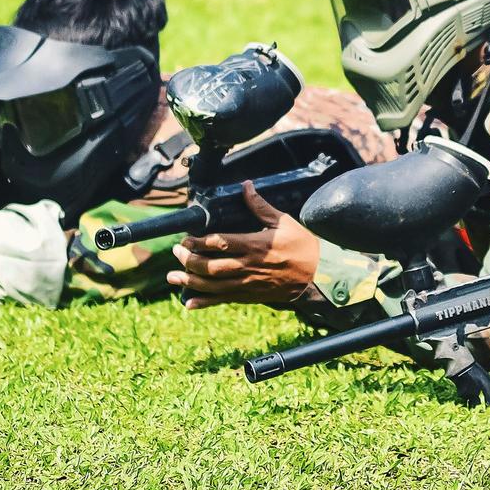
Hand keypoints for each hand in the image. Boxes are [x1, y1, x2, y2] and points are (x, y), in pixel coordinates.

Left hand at [168, 182, 319, 308]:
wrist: (317, 274)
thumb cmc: (301, 245)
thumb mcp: (283, 221)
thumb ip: (260, 206)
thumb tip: (246, 186)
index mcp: (254, 245)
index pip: (219, 244)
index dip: (199, 242)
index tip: (186, 238)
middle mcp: (247, 266)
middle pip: (211, 266)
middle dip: (189, 261)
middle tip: (177, 252)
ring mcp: (247, 283)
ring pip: (213, 286)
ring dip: (190, 282)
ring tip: (172, 277)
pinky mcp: (250, 295)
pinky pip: (223, 300)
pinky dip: (205, 303)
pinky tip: (189, 303)